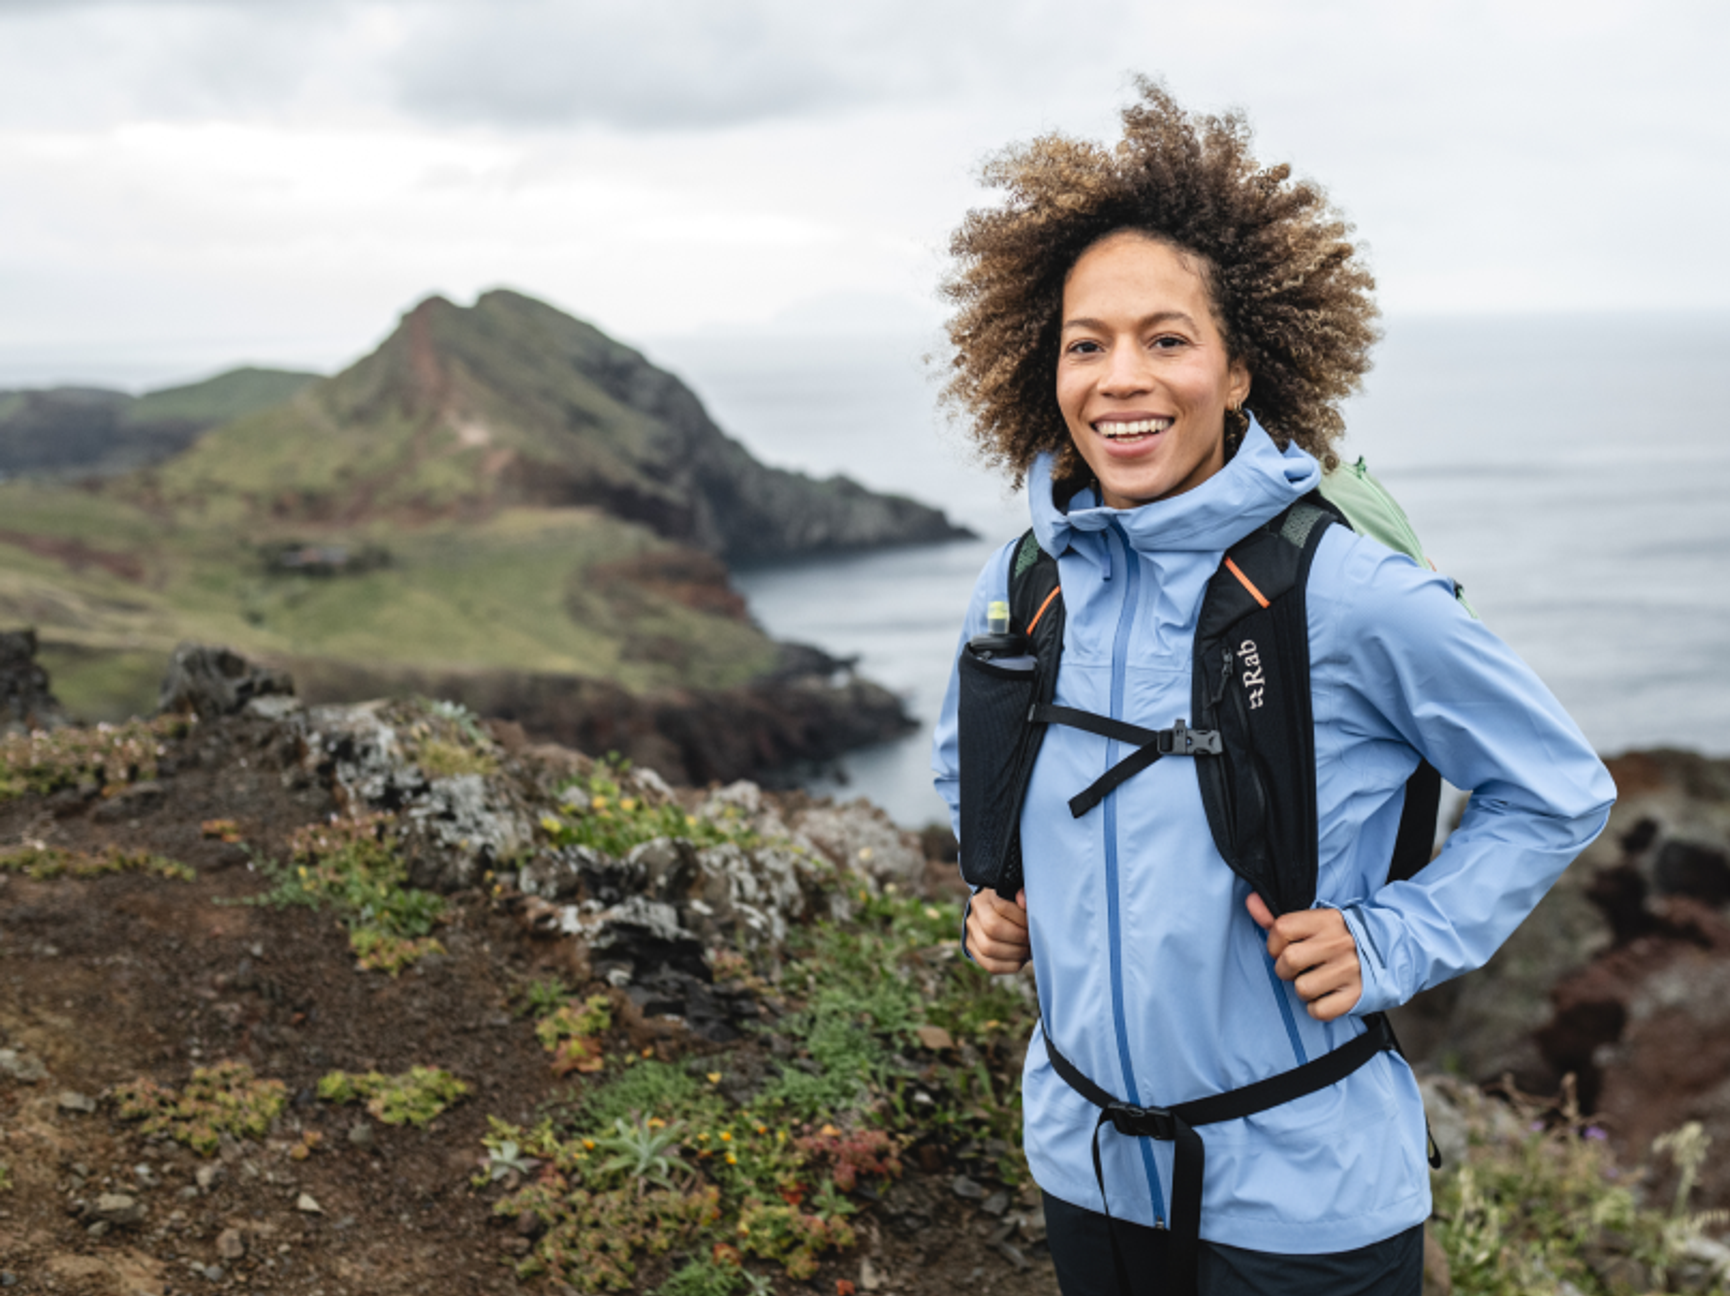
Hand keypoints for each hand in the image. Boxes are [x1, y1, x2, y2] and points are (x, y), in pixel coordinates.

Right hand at [966, 888, 1029, 973]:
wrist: (998, 915)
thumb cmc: (1013, 906)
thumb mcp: (1017, 896)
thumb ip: (1023, 894)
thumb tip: (1023, 901)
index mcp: (984, 898)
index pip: (1002, 906)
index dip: (1021, 917)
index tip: (1033, 922)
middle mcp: (973, 916)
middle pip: (992, 928)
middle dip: (1018, 936)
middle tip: (1031, 938)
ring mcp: (970, 935)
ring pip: (988, 948)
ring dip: (1015, 952)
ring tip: (1028, 949)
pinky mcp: (974, 952)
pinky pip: (990, 965)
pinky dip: (1010, 965)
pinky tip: (1020, 959)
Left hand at [1246, 893, 1361, 1020]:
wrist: (1386, 949)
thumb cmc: (1338, 937)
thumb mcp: (1313, 921)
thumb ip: (1278, 916)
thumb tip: (1250, 902)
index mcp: (1326, 920)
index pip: (1281, 929)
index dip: (1273, 943)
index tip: (1282, 948)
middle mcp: (1338, 943)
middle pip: (1289, 960)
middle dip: (1284, 969)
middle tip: (1296, 969)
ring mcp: (1350, 969)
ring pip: (1302, 989)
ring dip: (1302, 989)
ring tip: (1314, 980)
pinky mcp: (1357, 994)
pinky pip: (1320, 1010)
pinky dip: (1318, 1008)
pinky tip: (1327, 995)